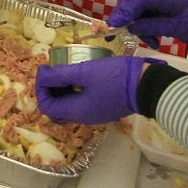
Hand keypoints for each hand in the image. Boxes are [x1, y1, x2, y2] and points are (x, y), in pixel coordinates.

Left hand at [34, 55, 160, 124]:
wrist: (147, 86)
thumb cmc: (115, 77)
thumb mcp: (85, 72)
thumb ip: (61, 74)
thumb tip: (42, 74)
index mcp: (77, 112)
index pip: (47, 107)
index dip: (40, 89)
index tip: (43, 70)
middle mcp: (84, 117)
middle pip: (57, 108)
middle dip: (49, 90)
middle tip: (50, 71)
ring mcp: (95, 114)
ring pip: (69, 106)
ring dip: (61, 90)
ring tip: (62, 70)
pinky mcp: (104, 108)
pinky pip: (81, 102)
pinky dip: (73, 91)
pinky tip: (78, 76)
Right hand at [108, 0, 187, 48]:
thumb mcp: (179, 28)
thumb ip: (154, 26)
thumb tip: (131, 27)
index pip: (137, 0)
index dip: (123, 13)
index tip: (112, 27)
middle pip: (132, 2)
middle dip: (122, 18)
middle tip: (113, 34)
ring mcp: (159, 2)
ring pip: (137, 11)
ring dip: (137, 27)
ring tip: (150, 42)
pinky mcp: (161, 10)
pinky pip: (145, 17)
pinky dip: (145, 29)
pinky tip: (154, 41)